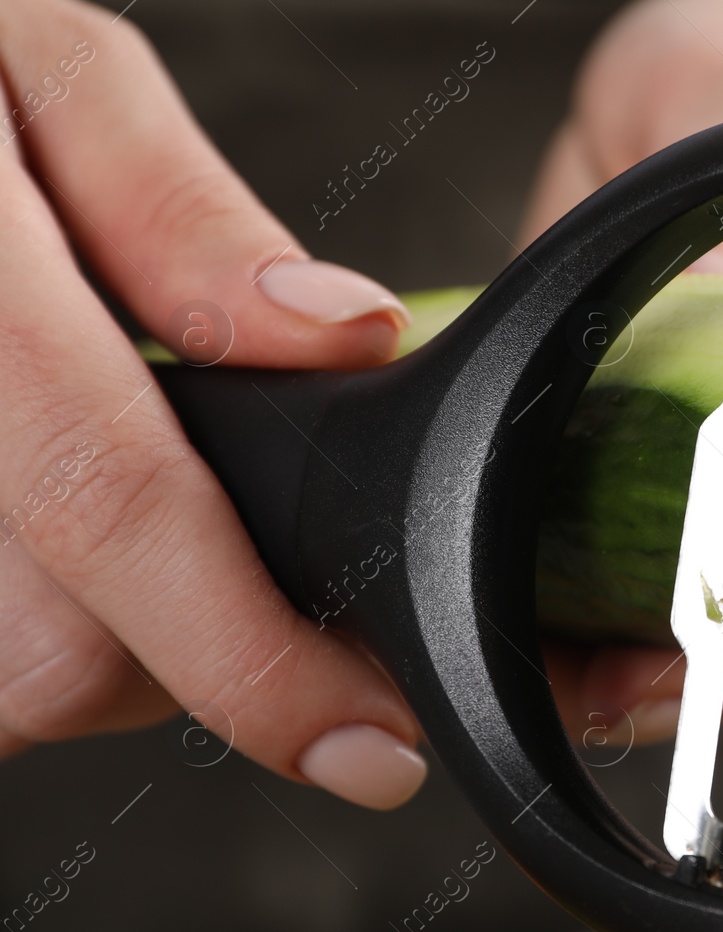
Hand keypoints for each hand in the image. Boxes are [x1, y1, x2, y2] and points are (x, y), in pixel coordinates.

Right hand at [0, 0, 427, 806]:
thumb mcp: (42, 79)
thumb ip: (177, 209)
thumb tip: (343, 334)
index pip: (110, 506)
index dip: (254, 660)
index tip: (370, 744)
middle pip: (59, 656)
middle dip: (194, 646)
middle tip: (246, 551)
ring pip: (14, 684)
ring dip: (110, 646)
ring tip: (142, 525)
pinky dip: (48, 628)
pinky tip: (64, 547)